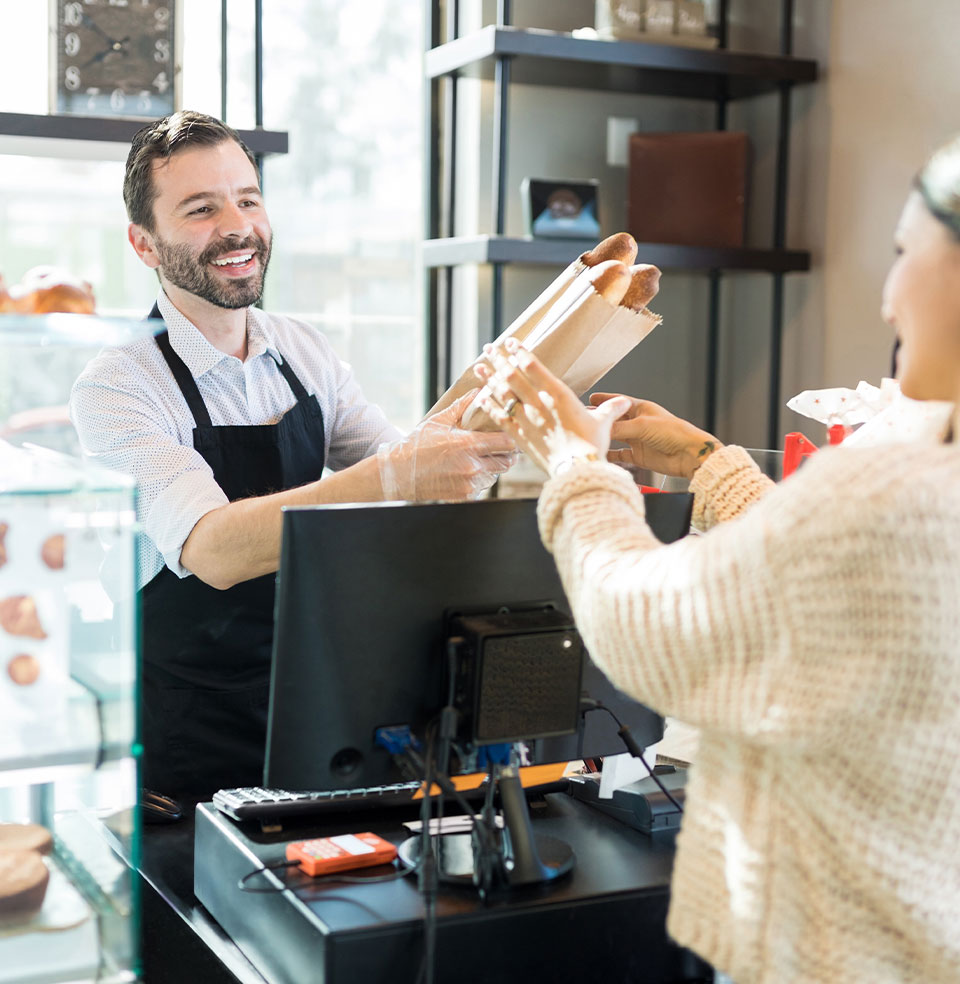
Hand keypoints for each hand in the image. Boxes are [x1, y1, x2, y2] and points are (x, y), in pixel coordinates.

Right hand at [377, 390, 517, 499]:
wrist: (399, 473)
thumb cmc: (417, 445)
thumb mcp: (438, 421)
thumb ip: (460, 407)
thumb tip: (476, 391)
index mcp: (468, 444)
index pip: (506, 443)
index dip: (512, 439)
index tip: (511, 437)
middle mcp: (473, 465)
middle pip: (507, 462)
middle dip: (506, 455)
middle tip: (500, 449)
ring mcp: (469, 483)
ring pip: (494, 476)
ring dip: (491, 469)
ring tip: (479, 460)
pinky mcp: (464, 496)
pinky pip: (481, 488)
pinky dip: (478, 481)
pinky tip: (466, 473)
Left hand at [474, 340, 631, 476]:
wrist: (577, 470)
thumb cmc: (591, 446)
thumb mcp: (603, 424)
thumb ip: (610, 409)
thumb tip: (625, 402)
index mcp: (558, 395)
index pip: (534, 366)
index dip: (521, 352)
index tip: (511, 342)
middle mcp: (538, 403)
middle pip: (513, 376)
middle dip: (499, 360)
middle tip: (489, 348)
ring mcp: (526, 419)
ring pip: (503, 394)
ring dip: (489, 379)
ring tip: (479, 367)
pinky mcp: (519, 436)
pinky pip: (499, 417)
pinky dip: (489, 406)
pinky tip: (480, 397)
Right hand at [590, 393, 721, 478]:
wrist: (688, 455)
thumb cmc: (673, 433)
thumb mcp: (642, 426)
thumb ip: (619, 428)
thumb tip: (599, 430)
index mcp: (641, 409)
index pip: (619, 402)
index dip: (605, 400)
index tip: (590, 399)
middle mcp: (638, 424)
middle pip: (615, 421)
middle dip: (600, 420)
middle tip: (582, 420)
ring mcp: (638, 440)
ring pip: (615, 437)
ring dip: (603, 438)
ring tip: (588, 437)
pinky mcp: (639, 455)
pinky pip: (620, 455)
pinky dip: (611, 455)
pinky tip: (601, 455)